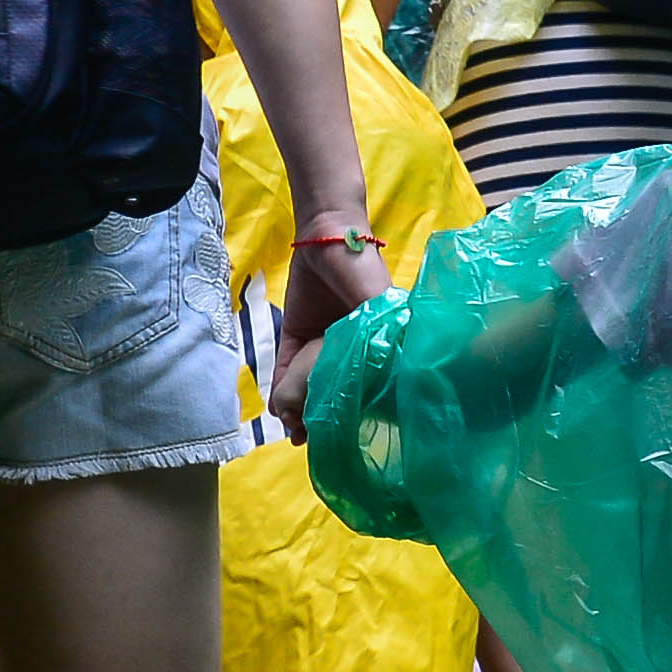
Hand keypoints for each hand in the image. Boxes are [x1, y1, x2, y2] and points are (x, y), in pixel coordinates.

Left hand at [268, 225, 391, 416]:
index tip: (347, 433)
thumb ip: (383, 335)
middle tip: (311, 437)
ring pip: (308, 383)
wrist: (327, 233)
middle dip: (323, 416)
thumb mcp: (380, 303)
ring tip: (294, 431)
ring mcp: (321, 342)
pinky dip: (280, 387)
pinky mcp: (296, 333)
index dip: (356, 411)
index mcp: (375, 345)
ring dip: (299, 407)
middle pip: (334, 389)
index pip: (365, 386)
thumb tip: (395, 378)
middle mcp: (349, 348)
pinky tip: (276, 409)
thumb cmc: (362, 269)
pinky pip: (286, 365)